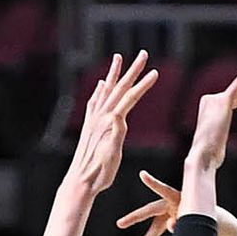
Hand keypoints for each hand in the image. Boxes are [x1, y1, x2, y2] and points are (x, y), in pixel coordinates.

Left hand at [67, 51, 157, 195]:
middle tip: (144, 54)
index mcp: (109, 122)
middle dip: (133, 70)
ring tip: (119, 58)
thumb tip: (119, 116)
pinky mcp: (90, 126)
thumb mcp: (112, 155)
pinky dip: (100, 90)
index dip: (144, 85)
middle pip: (120, 88)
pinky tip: (102, 85)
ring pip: (107, 90)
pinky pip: (96, 101)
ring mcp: (94, 119)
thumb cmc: (100, 172)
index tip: (156, 72)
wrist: (80, 181)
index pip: (130, 98)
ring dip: (114, 73)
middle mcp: (101, 116)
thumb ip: (116, 134)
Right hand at [116, 171, 236, 235]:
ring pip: (154, 225)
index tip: (142, 175)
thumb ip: (184, 222)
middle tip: (119, 224)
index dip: (153, 183)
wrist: (222, 225)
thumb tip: (170, 226)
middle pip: (150, 210)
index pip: (164, 189)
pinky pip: (159, 230)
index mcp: (180, 198)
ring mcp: (171, 213)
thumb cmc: (213, 219)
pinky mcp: (171, 221)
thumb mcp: (200, 220)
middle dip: (135, 218)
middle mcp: (172, 204)